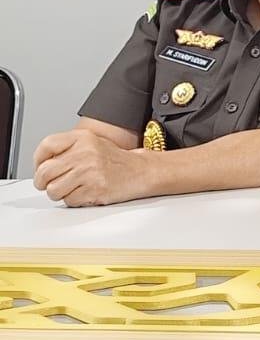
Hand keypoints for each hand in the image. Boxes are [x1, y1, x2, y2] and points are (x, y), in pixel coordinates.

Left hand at [32, 130, 149, 206]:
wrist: (141, 171)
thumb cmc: (114, 160)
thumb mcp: (91, 144)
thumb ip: (66, 149)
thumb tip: (41, 166)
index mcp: (83, 138)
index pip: (46, 146)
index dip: (38, 160)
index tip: (41, 167)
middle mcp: (85, 152)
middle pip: (44, 172)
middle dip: (44, 182)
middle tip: (50, 184)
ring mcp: (90, 171)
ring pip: (53, 190)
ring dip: (59, 193)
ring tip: (72, 188)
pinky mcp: (94, 189)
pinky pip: (69, 201)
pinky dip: (75, 200)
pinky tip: (86, 192)